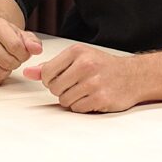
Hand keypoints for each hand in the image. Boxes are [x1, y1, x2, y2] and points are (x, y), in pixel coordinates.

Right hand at [0, 17, 42, 85]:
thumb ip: (31, 41)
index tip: (22, 52)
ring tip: (1, 60)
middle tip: (11, 56)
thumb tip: (36, 49)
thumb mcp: (19, 34)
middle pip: (8, 62)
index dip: (24, 54)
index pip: (16, 47)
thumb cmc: (1, 35)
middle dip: (15, 62)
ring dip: (6, 70)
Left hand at [23, 43, 139, 112]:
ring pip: (65, 100)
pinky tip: (92, 98)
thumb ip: (51, 66)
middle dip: (62, 90)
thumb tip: (28, 72)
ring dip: (72, 99)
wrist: (134, 77)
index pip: (47, 73)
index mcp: (77, 52)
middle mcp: (86, 65)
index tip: (62, 78)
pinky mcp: (100, 98)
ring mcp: (94, 82)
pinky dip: (82, 106)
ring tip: (85, 91)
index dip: (50, 80)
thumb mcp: (78, 59)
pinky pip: (77, 109)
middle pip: (54, 88)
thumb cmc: (103, 66)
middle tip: (76, 85)